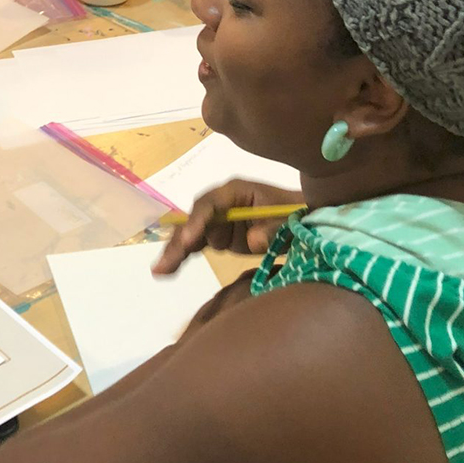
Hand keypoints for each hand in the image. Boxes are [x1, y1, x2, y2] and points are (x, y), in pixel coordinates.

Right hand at [153, 178, 303, 275]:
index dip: (198, 222)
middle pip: (194, 219)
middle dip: (180, 241)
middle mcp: (221, 202)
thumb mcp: (291, 219)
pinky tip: (166, 270)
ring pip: (191, 234)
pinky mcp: (220, 235)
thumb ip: (273, 228)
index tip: (188, 242)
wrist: (303, 219)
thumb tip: (251, 240)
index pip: (210, 204)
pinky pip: (197, 244)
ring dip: (176, 251)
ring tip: (160, 271)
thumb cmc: (297, 214)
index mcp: (236, 191)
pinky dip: (183, 256)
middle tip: (165, 263)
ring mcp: (218, 220)